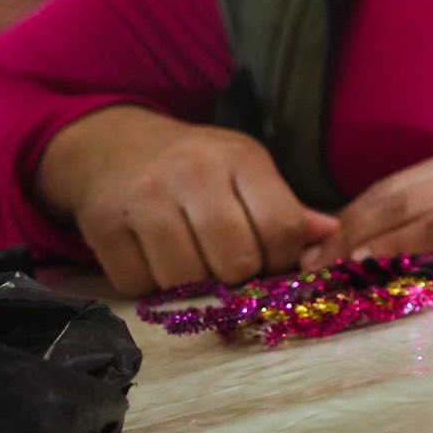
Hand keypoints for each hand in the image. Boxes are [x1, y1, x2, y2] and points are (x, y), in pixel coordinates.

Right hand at [36, 106, 339, 295]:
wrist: (113, 146)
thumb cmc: (196, 165)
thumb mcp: (246, 171)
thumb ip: (287, 208)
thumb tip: (330, 237)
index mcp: (240, 157)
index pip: (282, 227)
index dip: (283, 258)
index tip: (272, 260)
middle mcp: (192, 173)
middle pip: (236, 261)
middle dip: (239, 276)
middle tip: (229, 267)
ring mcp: (144, 198)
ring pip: (187, 280)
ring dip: (193, 286)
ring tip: (193, 262)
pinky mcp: (102, 225)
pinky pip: (139, 285)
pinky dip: (150, 286)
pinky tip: (154, 260)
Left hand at [301, 137, 432, 267]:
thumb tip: (399, 249)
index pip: (396, 184)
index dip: (353, 216)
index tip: (322, 248)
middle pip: (393, 192)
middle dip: (346, 230)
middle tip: (311, 265)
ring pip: (408, 206)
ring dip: (362, 241)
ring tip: (329, 270)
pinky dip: (400, 244)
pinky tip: (371, 262)